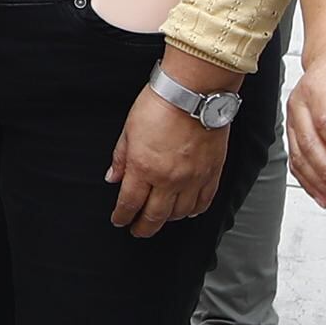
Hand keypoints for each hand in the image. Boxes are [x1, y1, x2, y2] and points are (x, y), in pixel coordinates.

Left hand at [103, 73, 234, 235]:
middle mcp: (168, 179)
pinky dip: (194, 211)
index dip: (122, 216)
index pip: (129, 203)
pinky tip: (188, 212)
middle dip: (143, 227)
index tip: (119, 221)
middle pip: (154, 216)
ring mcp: (192, 178)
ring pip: (180, 213)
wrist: (194, 93)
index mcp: (144, 168)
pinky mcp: (212, 173)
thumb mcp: (129, 130)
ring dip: (168, 220)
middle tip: (138, 231)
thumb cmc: (161, 105)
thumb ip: (121, 157)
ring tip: (161, 219)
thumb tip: (113, 177)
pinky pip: (203, 202)